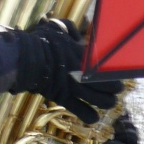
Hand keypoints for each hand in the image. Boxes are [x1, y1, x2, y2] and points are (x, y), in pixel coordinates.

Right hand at [10, 19, 124, 124]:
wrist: (24, 59)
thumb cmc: (41, 41)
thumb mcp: (58, 28)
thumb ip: (71, 29)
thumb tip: (77, 32)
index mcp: (86, 57)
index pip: (109, 67)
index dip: (117, 72)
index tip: (119, 73)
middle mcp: (84, 74)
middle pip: (111, 87)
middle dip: (115, 89)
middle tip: (115, 88)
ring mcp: (75, 88)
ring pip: (101, 101)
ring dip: (107, 102)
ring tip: (109, 101)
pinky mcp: (64, 99)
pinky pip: (82, 112)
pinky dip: (90, 116)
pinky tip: (93, 115)